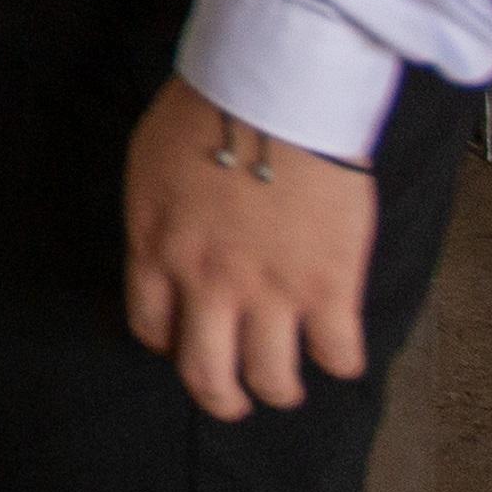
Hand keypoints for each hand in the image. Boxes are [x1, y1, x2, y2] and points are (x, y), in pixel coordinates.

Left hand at [121, 74, 375, 420]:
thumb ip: (156, 217)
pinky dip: (342, 362)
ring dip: (280, 390)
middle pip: (205, 376)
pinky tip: (342, 353)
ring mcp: (269, 292)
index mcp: (158, 252)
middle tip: (233, 401)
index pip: (152, 329)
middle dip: (220, 399)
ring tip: (288, 386)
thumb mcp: (150, 165)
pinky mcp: (328, 286)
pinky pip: (337, 353)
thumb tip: (166, 243)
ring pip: (272, 379)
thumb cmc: (209, 109)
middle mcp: (208, 285)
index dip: (171, 346)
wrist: (275, 90)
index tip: (186, 343)